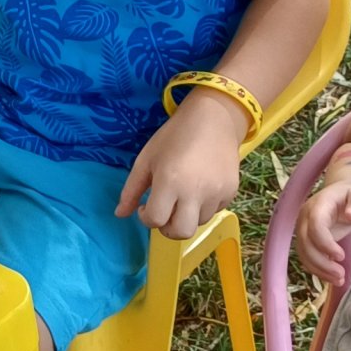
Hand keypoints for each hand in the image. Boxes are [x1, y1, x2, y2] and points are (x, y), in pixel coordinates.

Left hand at [116, 92, 241, 238]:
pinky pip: (214, 211)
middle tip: (164, 213)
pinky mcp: (231, 192)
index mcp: (170, 181)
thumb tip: (119, 215)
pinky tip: (199, 187)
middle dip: (168, 229)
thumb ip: (131, 190)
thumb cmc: (174, 136)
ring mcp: (216, 194)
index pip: (155, 220)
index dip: (146, 217)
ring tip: (183, 195)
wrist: (214, 118)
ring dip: (186, 216)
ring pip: (198, 223)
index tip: (146, 206)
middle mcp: (195, 192)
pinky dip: (203, 207)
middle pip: (181, 232)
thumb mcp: (147, 159)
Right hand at [298, 175, 350, 282]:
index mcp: (318, 205)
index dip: (325, 243)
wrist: (345, 197)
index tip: (341, 256)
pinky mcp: (306, 241)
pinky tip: (333, 279)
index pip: (315, 225)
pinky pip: (307, 258)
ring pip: (304, 254)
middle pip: (305, 243)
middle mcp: (305, 217)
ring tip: (339, 280)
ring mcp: (303, 230)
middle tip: (341, 275)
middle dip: (321, 262)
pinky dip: (318, 270)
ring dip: (319, 270)